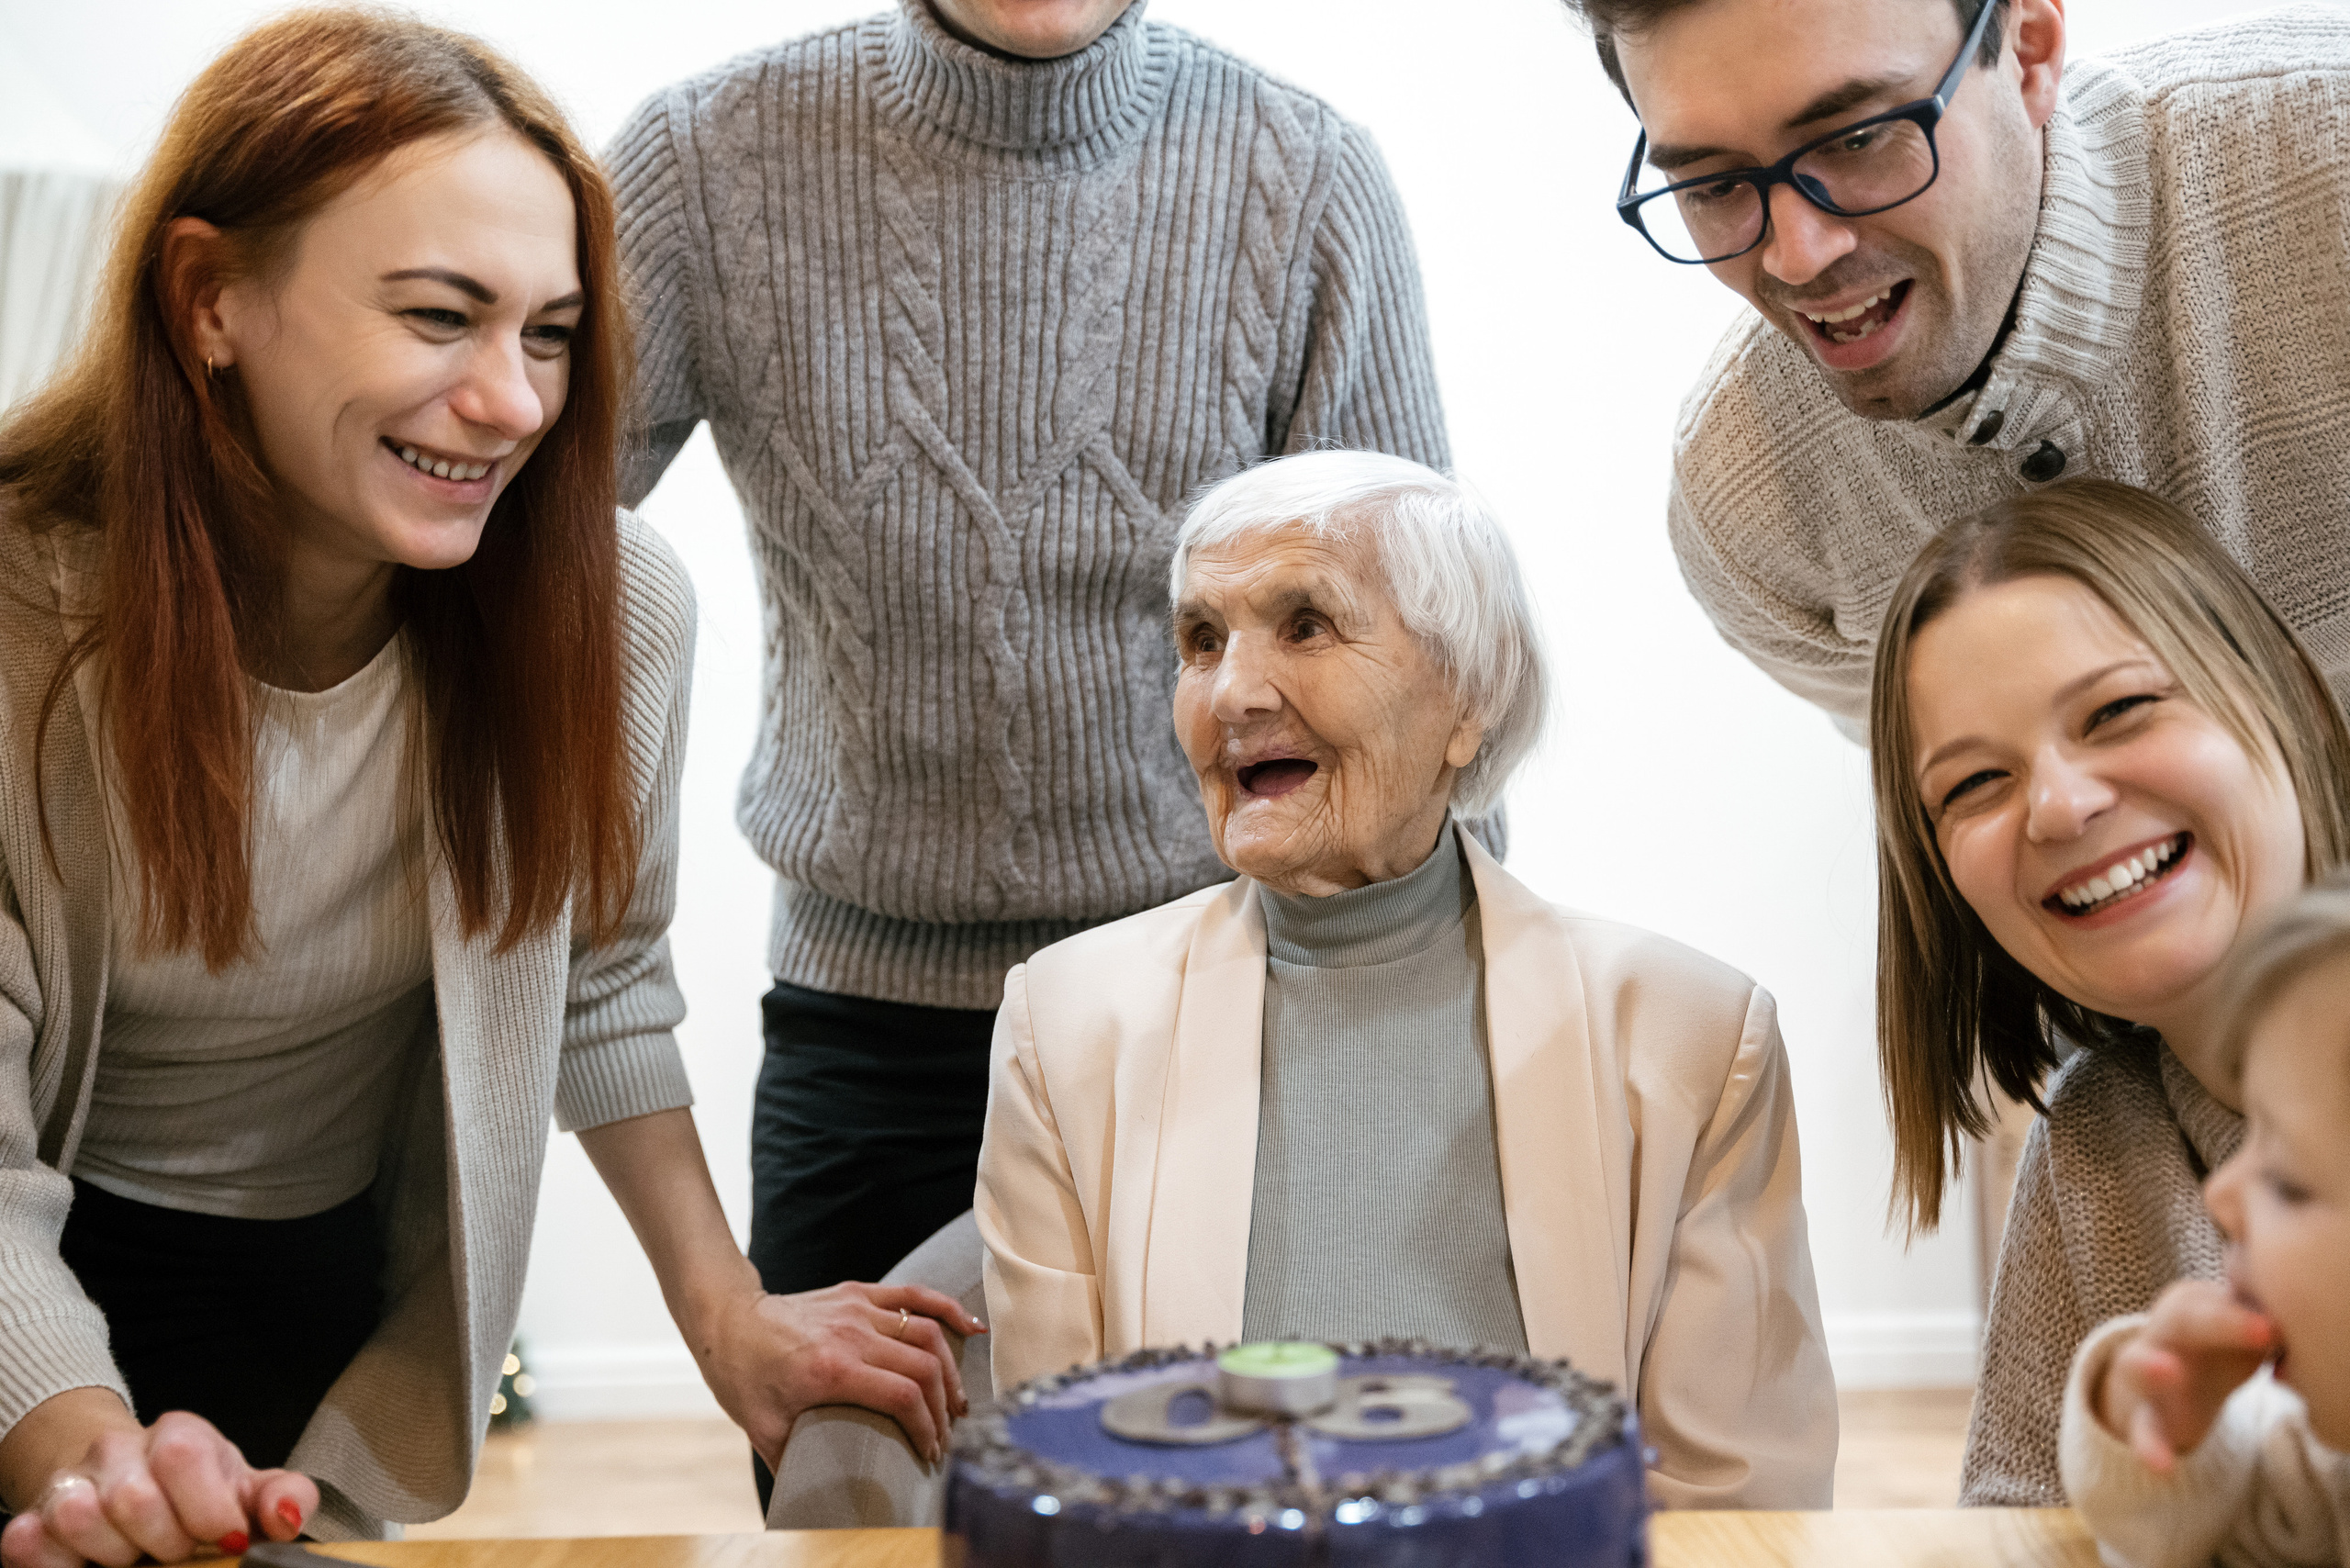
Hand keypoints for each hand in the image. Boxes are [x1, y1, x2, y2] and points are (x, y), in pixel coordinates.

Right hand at [0, 1408, 315, 1567]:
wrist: (131, 1487)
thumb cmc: (197, 1493)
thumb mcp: (248, 1491)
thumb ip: (283, 1498)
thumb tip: (288, 1516)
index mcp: (178, 1435)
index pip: (183, 1456)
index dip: (209, 1510)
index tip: (226, 1539)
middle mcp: (116, 1449)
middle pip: (132, 1498)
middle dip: (166, 1542)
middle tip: (178, 1550)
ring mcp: (68, 1483)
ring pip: (79, 1519)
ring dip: (116, 1555)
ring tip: (137, 1556)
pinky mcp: (31, 1521)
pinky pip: (30, 1545)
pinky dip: (62, 1566)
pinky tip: (92, 1565)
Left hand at [688, 1280, 987, 1467]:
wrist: (728, 1322)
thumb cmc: (744, 1378)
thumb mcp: (764, 1430)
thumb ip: (793, 1466)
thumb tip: (815, 1503)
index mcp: (831, 1369)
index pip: (903, 1396)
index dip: (926, 1427)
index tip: (930, 1452)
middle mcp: (851, 1334)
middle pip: (924, 1367)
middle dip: (943, 1408)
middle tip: (944, 1437)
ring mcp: (858, 1308)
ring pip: (926, 1332)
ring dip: (950, 1370)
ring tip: (956, 1402)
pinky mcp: (859, 1292)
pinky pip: (914, 1295)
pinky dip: (948, 1310)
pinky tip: (972, 1327)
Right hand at [2093, 1280, 2274, 1473]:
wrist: (2165, 1379)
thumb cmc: (2218, 1347)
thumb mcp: (2244, 1332)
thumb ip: (2271, 1329)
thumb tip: (2316, 1333)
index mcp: (2191, 1303)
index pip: (2222, 1300)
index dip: (2252, 1311)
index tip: (2282, 1326)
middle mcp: (2163, 1330)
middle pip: (2187, 1319)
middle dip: (2224, 1323)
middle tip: (2267, 1331)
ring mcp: (2145, 1371)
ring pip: (2138, 1365)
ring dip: (2151, 1367)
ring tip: (2168, 1372)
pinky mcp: (2141, 1414)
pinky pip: (2143, 1429)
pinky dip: (2150, 1447)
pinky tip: (2163, 1467)